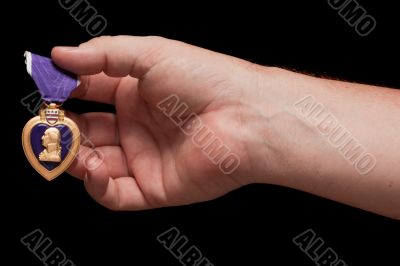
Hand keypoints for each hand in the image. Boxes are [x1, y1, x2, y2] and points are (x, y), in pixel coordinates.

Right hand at [52, 36, 269, 209]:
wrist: (242, 116)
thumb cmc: (203, 78)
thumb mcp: (149, 54)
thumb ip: (102, 55)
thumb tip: (60, 55)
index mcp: (136, 94)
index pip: (88, 93)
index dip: (65, 91)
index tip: (44, 88)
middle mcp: (138, 126)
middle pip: (87, 132)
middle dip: (63, 128)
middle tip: (45, 124)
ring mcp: (145, 158)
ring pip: (95, 165)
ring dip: (74, 157)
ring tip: (64, 146)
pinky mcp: (155, 187)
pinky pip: (115, 194)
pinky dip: (96, 185)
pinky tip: (91, 168)